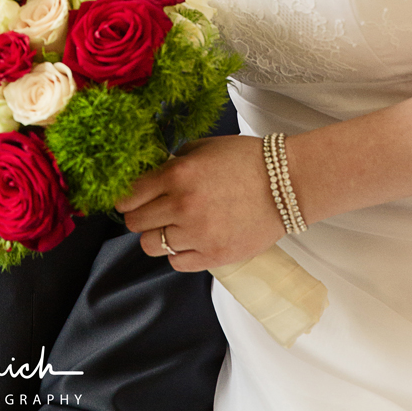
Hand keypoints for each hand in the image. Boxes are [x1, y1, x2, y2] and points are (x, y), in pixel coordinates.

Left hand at [115, 135, 284, 271]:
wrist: (286, 184)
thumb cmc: (246, 161)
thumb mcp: (203, 148)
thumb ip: (173, 162)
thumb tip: (151, 176)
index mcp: (177, 174)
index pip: (129, 196)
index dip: (125, 198)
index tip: (129, 199)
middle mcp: (183, 206)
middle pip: (135, 223)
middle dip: (139, 215)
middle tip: (151, 211)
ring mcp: (198, 234)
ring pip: (151, 245)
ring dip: (157, 235)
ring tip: (173, 225)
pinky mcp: (214, 256)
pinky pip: (176, 262)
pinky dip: (179, 252)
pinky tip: (191, 238)